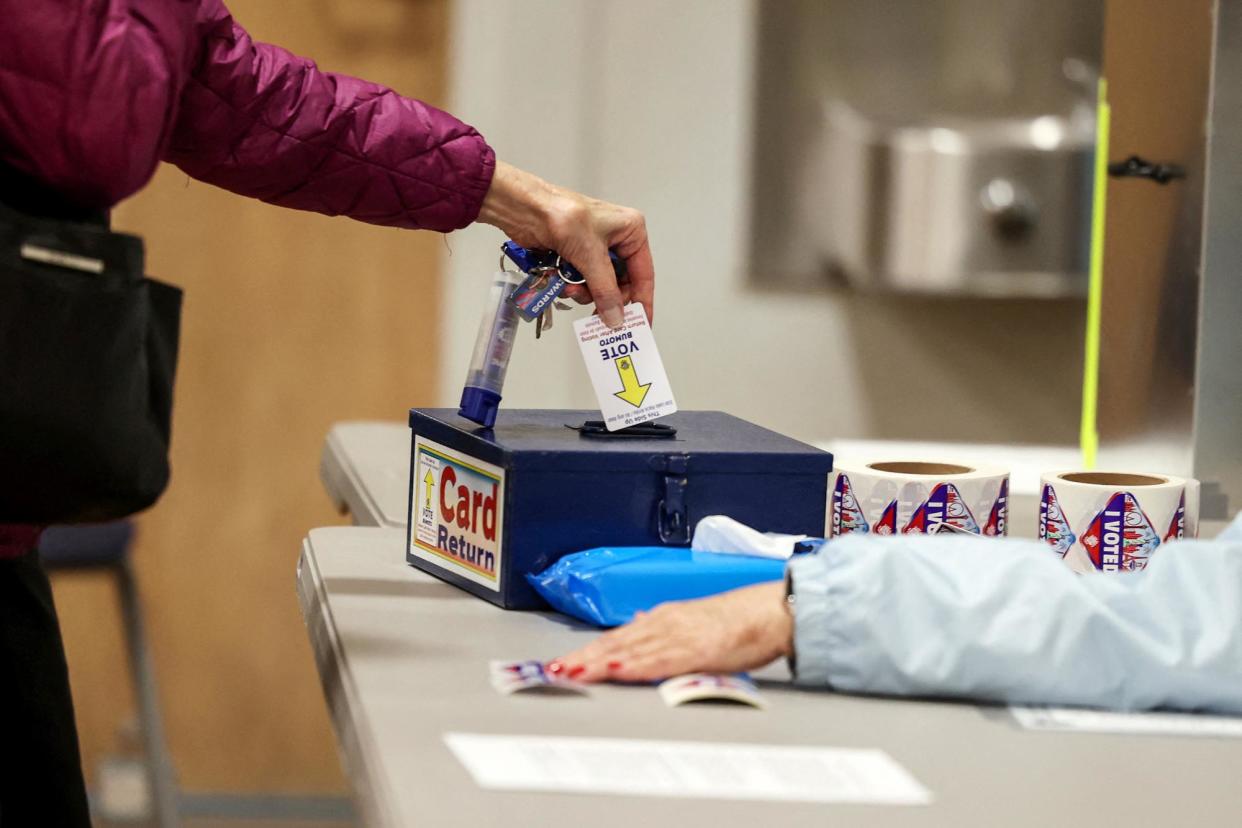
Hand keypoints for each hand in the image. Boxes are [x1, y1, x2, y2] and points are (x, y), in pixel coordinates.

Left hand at [477, 160, 653, 328]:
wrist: (523, 208)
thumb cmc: (561, 215)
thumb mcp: (590, 255)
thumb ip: (605, 290)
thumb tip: (616, 318)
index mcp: (630, 231)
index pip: (643, 274)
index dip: (642, 301)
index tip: (641, 324)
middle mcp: (616, 240)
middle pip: (620, 284)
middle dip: (605, 297)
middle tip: (598, 315)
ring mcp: (594, 249)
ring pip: (599, 286)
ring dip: (584, 292)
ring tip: (571, 289)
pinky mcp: (575, 256)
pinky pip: (581, 282)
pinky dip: (572, 286)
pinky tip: (562, 283)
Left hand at [549, 582, 791, 682]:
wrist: (769, 612)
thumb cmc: (738, 621)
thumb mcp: (693, 620)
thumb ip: (663, 626)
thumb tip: (637, 623)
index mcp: (664, 618)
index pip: (617, 637)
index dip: (588, 651)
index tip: (565, 662)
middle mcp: (665, 623)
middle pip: (616, 643)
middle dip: (584, 658)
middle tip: (556, 671)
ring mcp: (679, 635)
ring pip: (631, 650)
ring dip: (599, 662)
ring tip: (574, 672)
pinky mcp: (696, 649)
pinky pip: (660, 660)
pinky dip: (635, 665)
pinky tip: (617, 670)